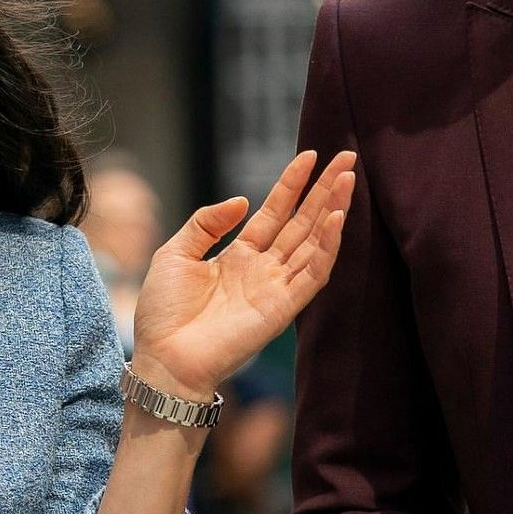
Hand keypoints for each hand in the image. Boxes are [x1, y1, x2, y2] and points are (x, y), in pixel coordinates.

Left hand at [130, 151, 355, 399]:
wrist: (163, 357)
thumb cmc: (164, 312)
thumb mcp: (176, 253)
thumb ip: (206, 223)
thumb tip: (242, 200)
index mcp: (239, 255)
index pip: (274, 212)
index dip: (292, 185)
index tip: (309, 156)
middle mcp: (264, 269)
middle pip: (301, 222)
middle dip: (324, 191)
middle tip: (348, 157)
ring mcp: (276, 287)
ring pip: (314, 242)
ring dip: (333, 210)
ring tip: (349, 179)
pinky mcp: (283, 308)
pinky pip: (313, 273)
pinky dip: (328, 247)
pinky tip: (337, 219)